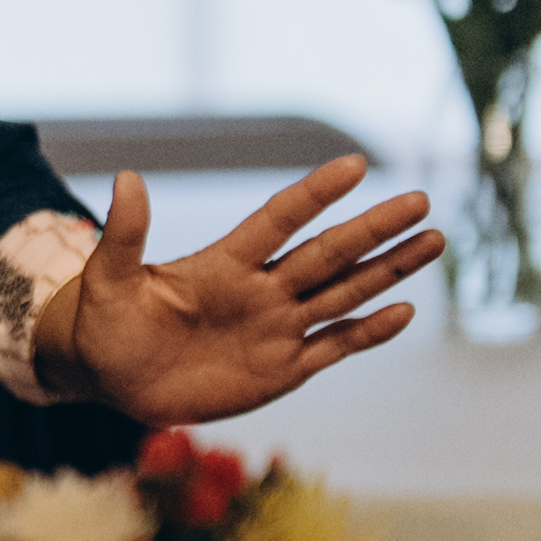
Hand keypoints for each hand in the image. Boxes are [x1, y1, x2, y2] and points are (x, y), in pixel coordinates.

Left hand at [33, 160, 439, 423]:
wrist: (112, 375)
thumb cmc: (107, 322)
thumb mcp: (109, 279)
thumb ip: (126, 234)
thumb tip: (128, 177)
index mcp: (224, 262)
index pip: (278, 219)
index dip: (314, 194)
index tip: (354, 165)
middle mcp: (262, 289)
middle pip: (328, 253)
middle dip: (374, 229)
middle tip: (420, 200)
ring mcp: (277, 327)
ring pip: (344, 293)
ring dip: (388, 270)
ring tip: (433, 241)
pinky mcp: (283, 368)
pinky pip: (334, 346)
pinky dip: (368, 331)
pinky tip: (405, 311)